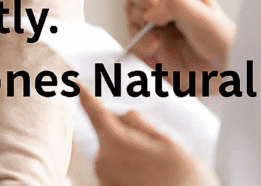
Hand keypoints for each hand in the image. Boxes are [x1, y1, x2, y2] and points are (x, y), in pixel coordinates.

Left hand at [79, 85, 217, 185]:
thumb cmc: (186, 182)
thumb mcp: (170, 146)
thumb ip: (143, 127)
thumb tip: (125, 114)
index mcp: (117, 143)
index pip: (96, 112)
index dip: (87, 96)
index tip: (74, 83)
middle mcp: (104, 162)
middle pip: (110, 136)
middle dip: (128, 136)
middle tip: (158, 153)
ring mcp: (105, 180)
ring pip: (115, 156)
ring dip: (131, 158)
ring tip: (159, 174)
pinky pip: (117, 174)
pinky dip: (131, 173)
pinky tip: (152, 182)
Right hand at [124, 0, 235, 74]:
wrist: (228, 74)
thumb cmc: (225, 44)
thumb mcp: (203, 14)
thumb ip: (174, 3)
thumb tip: (149, 11)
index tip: (153, 5)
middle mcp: (161, 11)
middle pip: (130, 5)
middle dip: (141, 16)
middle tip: (157, 25)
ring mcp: (155, 32)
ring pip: (130, 27)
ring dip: (142, 36)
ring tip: (161, 43)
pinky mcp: (151, 53)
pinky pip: (133, 49)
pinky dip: (141, 51)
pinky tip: (157, 51)